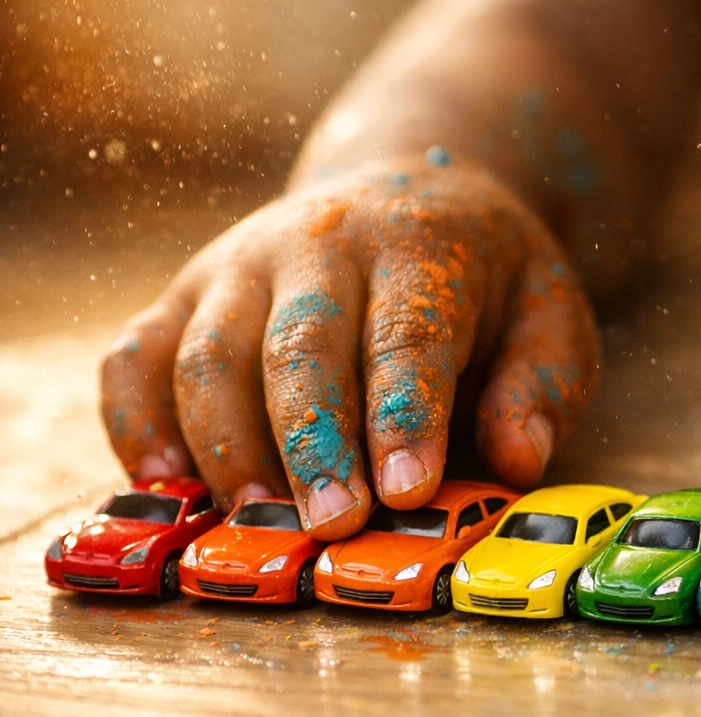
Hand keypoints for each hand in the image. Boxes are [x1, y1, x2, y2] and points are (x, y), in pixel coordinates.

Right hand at [100, 159, 595, 537]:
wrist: (406, 190)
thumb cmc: (483, 280)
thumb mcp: (548, 316)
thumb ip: (542, 386)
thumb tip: (519, 461)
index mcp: (418, 247)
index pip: (408, 335)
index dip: (404, 416)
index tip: (408, 492)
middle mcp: (318, 246)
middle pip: (299, 347)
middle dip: (312, 443)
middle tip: (329, 527)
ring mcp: (237, 267)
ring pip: (209, 354)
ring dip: (224, 445)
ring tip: (252, 522)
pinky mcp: (183, 295)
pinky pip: (137, 356)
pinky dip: (136, 422)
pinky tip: (164, 485)